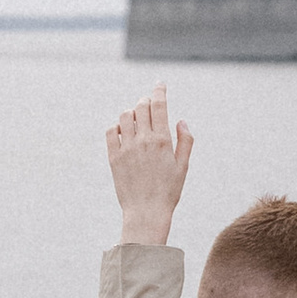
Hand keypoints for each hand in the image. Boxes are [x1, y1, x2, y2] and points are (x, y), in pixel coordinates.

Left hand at [106, 85, 193, 244]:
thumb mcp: (183, 166)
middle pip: (141, 106)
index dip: (159, 90)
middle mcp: (144, 140)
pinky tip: (124, 134)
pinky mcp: (113, 157)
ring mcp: (127, 147)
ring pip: (125, 115)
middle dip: (146, 102)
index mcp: (163, 140)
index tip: (160, 84)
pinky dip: (117, 127)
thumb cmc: (168, 191)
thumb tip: (181, 121)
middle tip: (149, 107)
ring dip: (131, 113)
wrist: (146, 212)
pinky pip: (111, 131)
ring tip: (137, 121)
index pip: (159, 105)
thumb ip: (185, 141)